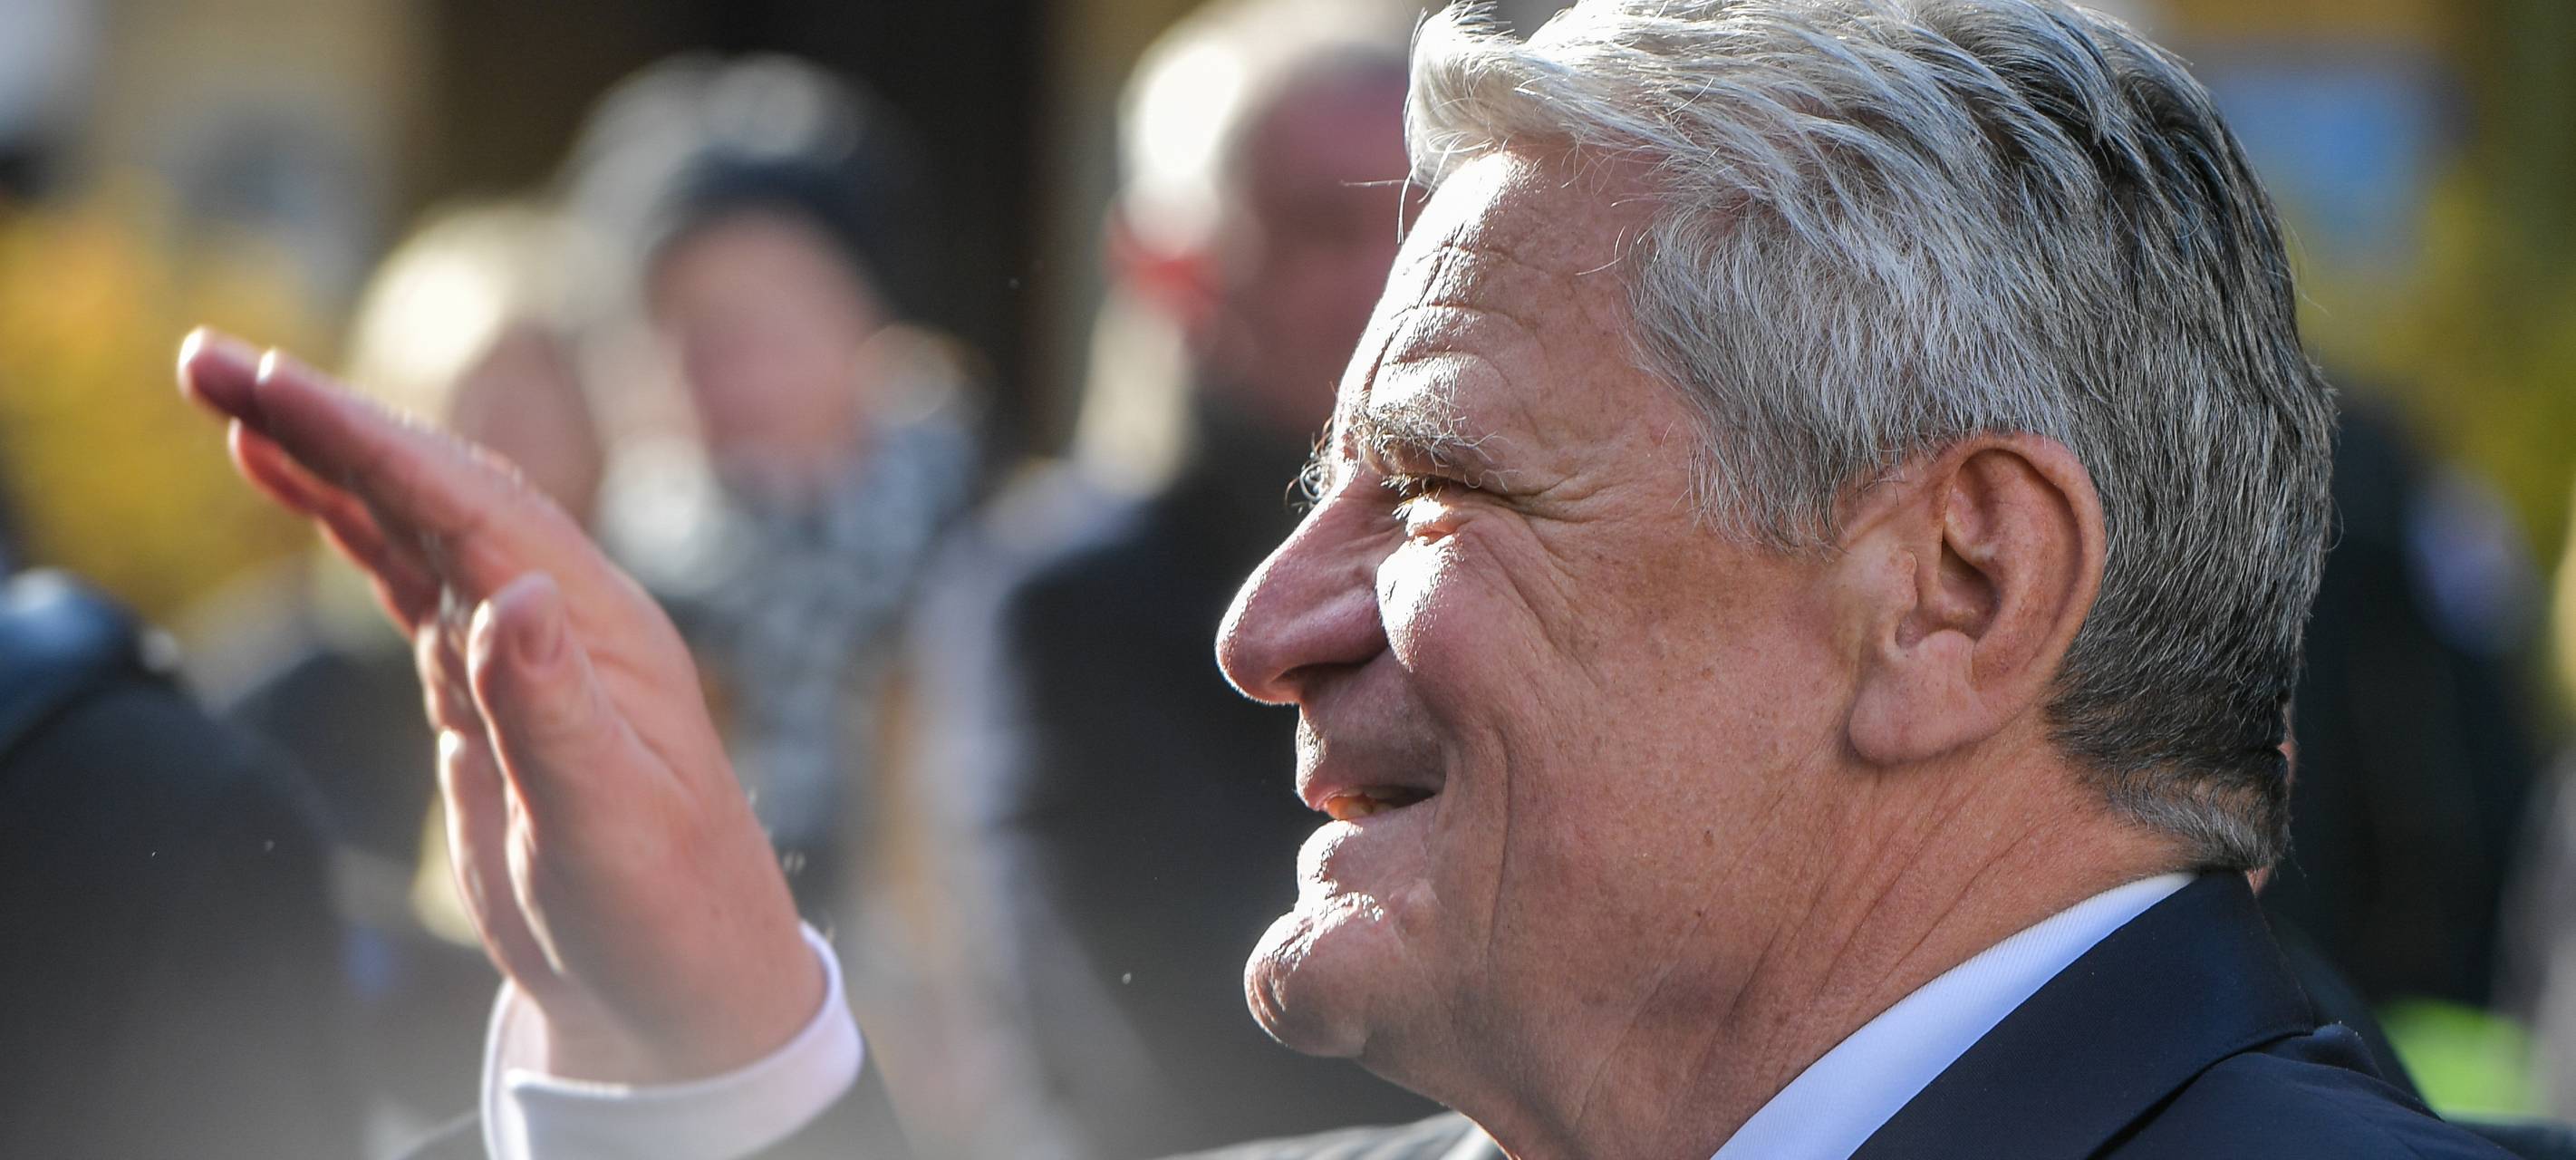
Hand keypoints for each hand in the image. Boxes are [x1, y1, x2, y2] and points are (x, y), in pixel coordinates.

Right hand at [176, 328, 818, 1082]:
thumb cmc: (664, 910)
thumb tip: (521, 597)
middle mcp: (562, 615)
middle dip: (326, 420)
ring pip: (412, 521)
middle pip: (432, 488)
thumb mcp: (610, 822)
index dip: (367, 441)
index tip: (272, 382)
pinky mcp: (484, 684)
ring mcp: (521, 644)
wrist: (681, 983)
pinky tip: (292, 480)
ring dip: (325, 455)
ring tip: (227, 389)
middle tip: (209, 357)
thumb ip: (557, 711)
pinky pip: (407, 575)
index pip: (468, 507)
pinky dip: (346, 521)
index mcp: (598, 628)